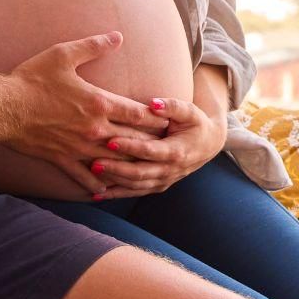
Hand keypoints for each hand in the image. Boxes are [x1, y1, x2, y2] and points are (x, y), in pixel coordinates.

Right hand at [4, 32, 172, 195]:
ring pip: (114, 162)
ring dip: (132, 166)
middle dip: (152, 144)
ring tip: (147, 170)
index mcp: (99, 103)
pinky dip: (97, 185)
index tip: (170, 122)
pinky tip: (106, 190)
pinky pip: (85, 177)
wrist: (3, 108)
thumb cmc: (32, 79)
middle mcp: (94, 129)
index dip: (158, 119)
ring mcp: (79, 148)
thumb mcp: (64, 55)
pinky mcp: (63, 160)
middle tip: (167, 148)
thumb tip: (117, 36)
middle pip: (133, 140)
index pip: (139, 114)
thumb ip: (93, 46)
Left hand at [89, 97, 225, 197]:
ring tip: (91, 175)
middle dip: (116, 169)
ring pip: (135, 186)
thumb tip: (153, 103)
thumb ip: (172, 106)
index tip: (110, 140)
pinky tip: (96, 195)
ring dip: (113, 183)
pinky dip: (116, 194)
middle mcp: (170, 170)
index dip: (131, 147)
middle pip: (139, 173)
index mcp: (177, 151)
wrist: (207, 145)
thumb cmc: (195, 123)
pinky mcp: (157, 187)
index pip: (150, 151)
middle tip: (94, 162)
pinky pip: (135, 193)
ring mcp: (163, 181)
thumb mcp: (189, 111)